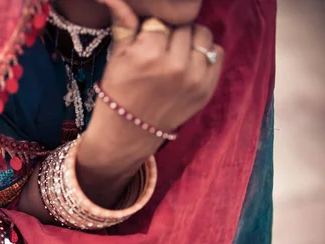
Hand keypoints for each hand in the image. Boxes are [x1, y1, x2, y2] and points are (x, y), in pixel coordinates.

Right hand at [76, 0, 222, 207]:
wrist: (127, 133)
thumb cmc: (117, 92)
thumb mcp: (116, 58)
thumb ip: (123, 23)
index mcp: (148, 55)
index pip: (159, 21)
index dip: (150, 30)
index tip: (143, 44)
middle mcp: (174, 66)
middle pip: (183, 25)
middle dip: (171, 33)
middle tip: (159, 50)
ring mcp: (194, 79)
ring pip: (203, 34)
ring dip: (190, 40)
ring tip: (175, 55)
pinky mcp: (207, 90)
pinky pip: (217, 53)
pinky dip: (205, 54)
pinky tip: (188, 64)